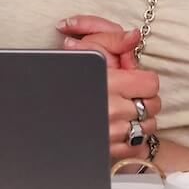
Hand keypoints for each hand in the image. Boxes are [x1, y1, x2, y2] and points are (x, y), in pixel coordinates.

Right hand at [58, 15, 161, 160]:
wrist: (35, 115)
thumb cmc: (61, 82)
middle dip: (145, 100)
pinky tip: (122, 132)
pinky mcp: (107, 152)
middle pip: (153, 105)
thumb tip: (134, 36)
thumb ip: (114, 43)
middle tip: (130, 97)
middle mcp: (111, 110)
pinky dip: (133, 141)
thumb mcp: (86, 55)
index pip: (150, 83)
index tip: (135, 81)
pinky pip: (137, 148)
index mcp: (108, 83)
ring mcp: (110, 133)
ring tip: (125, 114)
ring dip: (141, 121)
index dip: (144, 80)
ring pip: (148, 127)